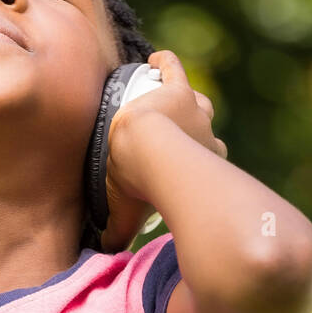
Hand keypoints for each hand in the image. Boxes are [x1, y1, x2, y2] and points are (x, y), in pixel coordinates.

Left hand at [101, 50, 226, 250]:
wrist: (147, 154)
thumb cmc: (144, 188)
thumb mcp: (130, 213)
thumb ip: (119, 233)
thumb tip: (104, 254)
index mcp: (203, 163)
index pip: (206, 158)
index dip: (197, 159)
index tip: (181, 163)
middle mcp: (206, 134)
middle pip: (205, 128)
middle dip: (195, 130)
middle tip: (173, 132)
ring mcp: (194, 110)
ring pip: (197, 101)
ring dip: (186, 98)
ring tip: (164, 97)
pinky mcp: (175, 89)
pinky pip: (173, 68)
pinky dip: (165, 61)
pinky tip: (153, 58)